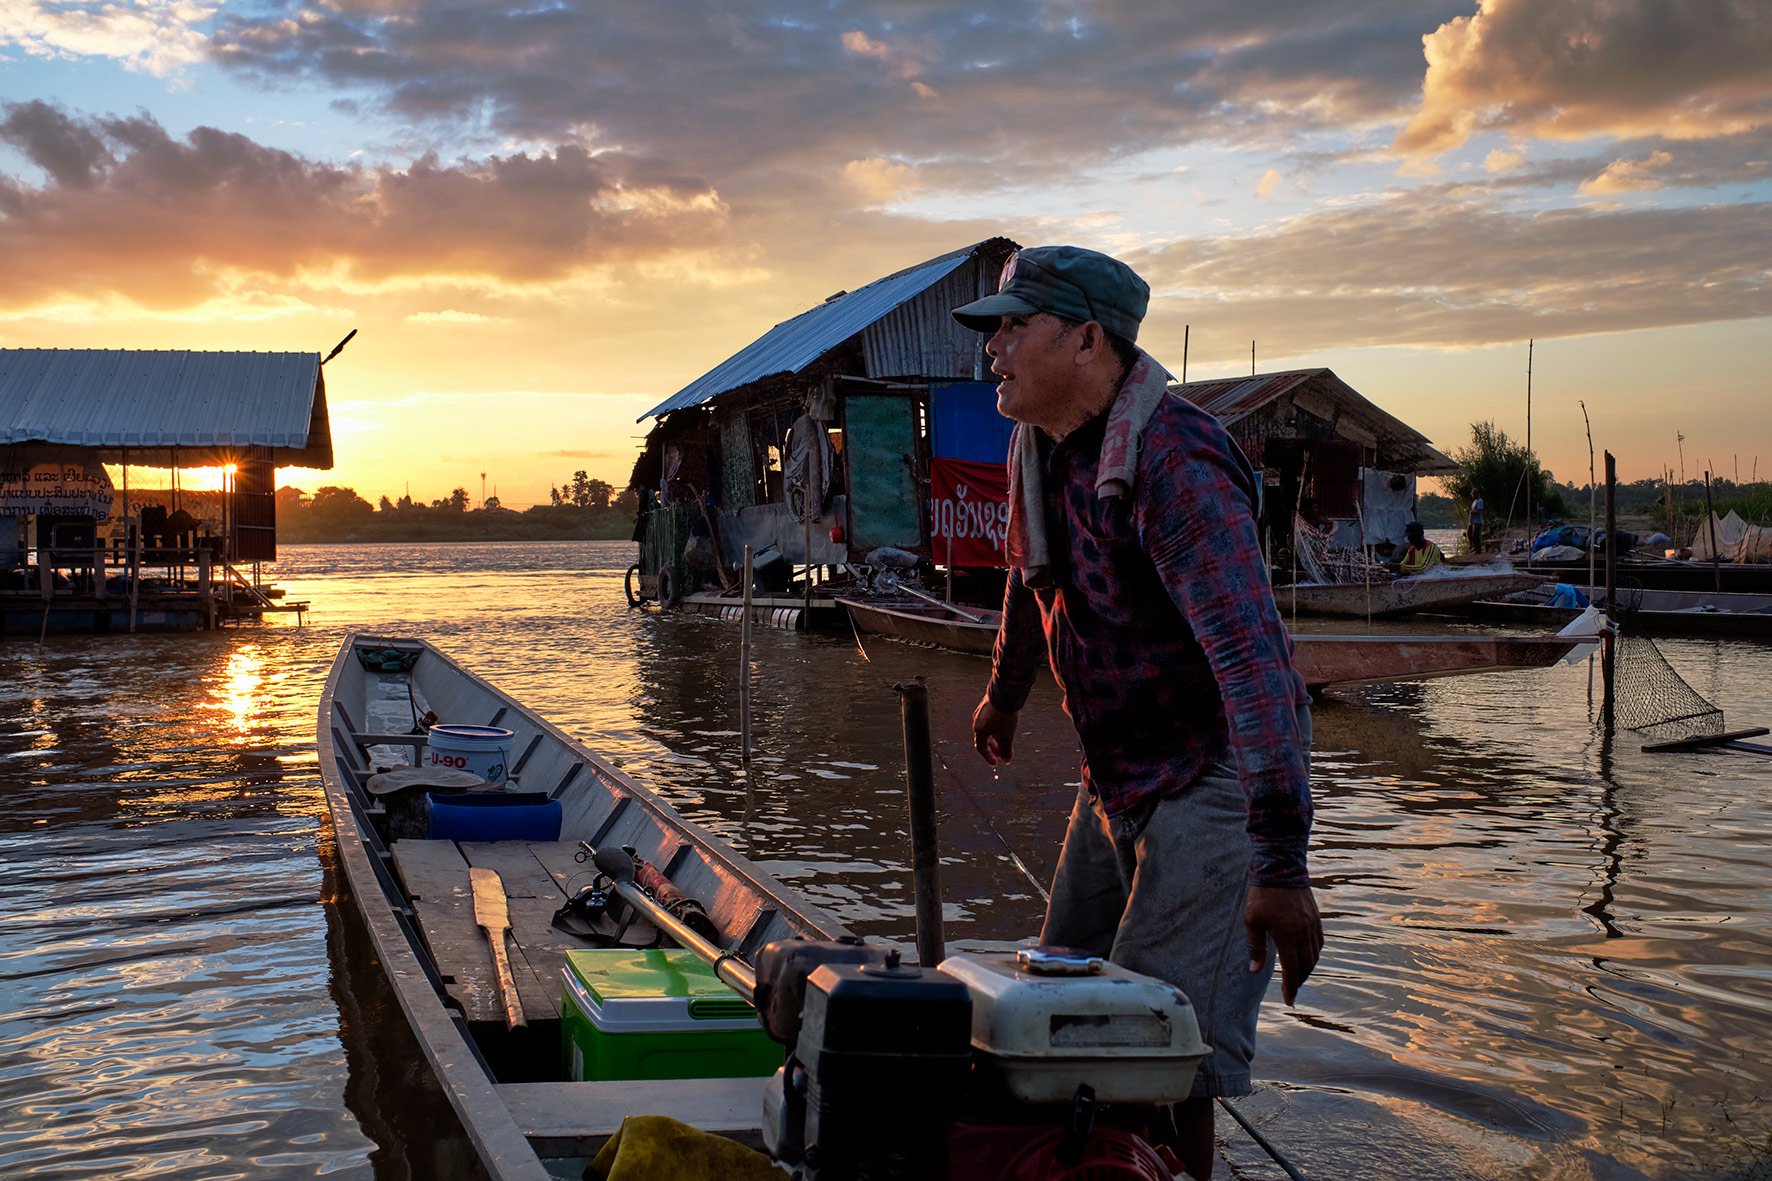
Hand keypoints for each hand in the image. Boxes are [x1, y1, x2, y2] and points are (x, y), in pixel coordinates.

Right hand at [971, 697, 1018, 765]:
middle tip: (1002, 753)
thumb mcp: (1007, 735)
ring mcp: (980, 713)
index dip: (989, 757)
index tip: (996, 763)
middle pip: (983, 739)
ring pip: (986, 730)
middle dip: (993, 748)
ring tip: (1004, 740)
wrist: (1006, 693)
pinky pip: (988, 721)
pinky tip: (1004, 726)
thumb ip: (1006, 749)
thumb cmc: (1005, 715)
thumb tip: (1006, 760)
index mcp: (979, 730)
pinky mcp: (986, 705)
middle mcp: (976, 722)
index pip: (981, 748)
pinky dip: (994, 728)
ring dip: (994, 738)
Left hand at [1244, 885, 1322, 1004]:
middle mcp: (1303, 932)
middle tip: (1292, 991)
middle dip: (1300, 981)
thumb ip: (1256, 947)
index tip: (1289, 1000)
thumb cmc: (1262, 895)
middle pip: (1306, 965)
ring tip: (1298, 977)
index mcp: (1287, 935)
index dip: (1291, 987)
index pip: (1292, 969)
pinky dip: (1315, 954)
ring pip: (1315, 955)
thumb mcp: (1252, 921)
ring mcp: (1312, 925)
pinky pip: (1319, 942)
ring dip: (1308, 969)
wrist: (1281, 868)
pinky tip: (1308, 957)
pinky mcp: (1316, 917)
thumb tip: (1255, 971)